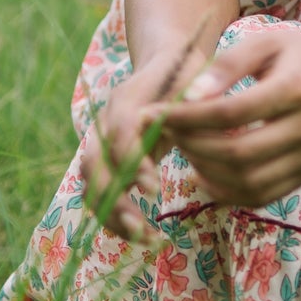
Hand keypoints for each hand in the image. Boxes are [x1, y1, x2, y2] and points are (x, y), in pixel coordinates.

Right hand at [84, 37, 214, 244]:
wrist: (164, 62)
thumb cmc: (187, 73)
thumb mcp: (196, 80)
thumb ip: (198, 100)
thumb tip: (210, 118)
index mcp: (127, 99)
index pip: (120, 135)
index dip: (133, 163)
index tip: (154, 190)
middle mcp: (105, 121)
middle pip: (94, 165)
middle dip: (115, 201)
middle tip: (144, 229)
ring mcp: (100, 140)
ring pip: (90, 183)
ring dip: (113, 215)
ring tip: (147, 239)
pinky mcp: (105, 158)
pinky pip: (99, 191)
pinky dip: (115, 216)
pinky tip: (142, 234)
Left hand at [158, 22, 300, 207]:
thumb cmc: (300, 54)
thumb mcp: (266, 43)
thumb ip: (227, 65)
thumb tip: (188, 96)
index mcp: (298, 88)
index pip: (231, 112)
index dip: (187, 117)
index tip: (153, 113)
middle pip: (239, 153)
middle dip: (192, 146)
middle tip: (167, 132)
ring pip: (248, 181)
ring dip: (206, 170)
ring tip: (185, 148)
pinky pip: (262, 195)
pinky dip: (227, 191)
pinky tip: (204, 172)